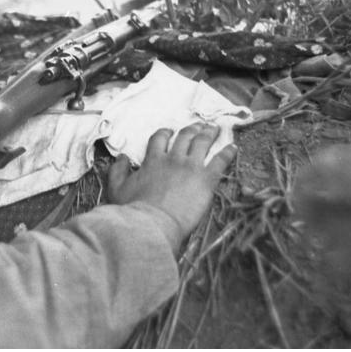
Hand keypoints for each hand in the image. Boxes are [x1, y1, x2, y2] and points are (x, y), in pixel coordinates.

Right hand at [108, 123, 235, 252]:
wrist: (153, 225)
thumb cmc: (133, 211)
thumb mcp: (117, 190)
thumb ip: (118, 171)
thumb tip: (122, 158)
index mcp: (153, 160)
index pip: (159, 138)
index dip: (165, 133)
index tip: (169, 132)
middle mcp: (173, 158)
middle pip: (185, 136)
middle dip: (192, 129)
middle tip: (198, 126)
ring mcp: (191, 167)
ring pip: (203, 142)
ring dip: (209, 134)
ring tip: (214, 129)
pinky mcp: (206, 179)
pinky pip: (220, 161)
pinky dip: (227, 152)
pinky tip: (233, 148)